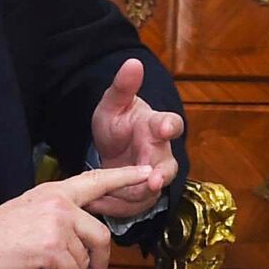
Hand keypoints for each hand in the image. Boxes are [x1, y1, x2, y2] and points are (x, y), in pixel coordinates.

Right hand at [0, 165, 156, 268]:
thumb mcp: (30, 212)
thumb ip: (59, 217)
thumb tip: (82, 241)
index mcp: (55, 192)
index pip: (97, 181)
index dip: (125, 178)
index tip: (149, 175)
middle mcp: (60, 204)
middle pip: (100, 236)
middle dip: (100, 263)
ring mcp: (56, 224)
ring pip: (84, 260)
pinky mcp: (50, 248)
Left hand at [88, 59, 183, 220]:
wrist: (114, 147)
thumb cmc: (118, 122)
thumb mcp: (113, 104)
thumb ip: (123, 87)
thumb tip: (133, 62)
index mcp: (156, 126)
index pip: (171, 123)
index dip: (170, 127)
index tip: (166, 128)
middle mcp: (162, 152)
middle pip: (167, 166)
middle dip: (159, 175)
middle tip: (152, 182)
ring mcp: (155, 175)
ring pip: (150, 191)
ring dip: (128, 195)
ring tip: (103, 195)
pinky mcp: (145, 195)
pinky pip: (135, 206)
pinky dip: (115, 207)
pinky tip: (96, 203)